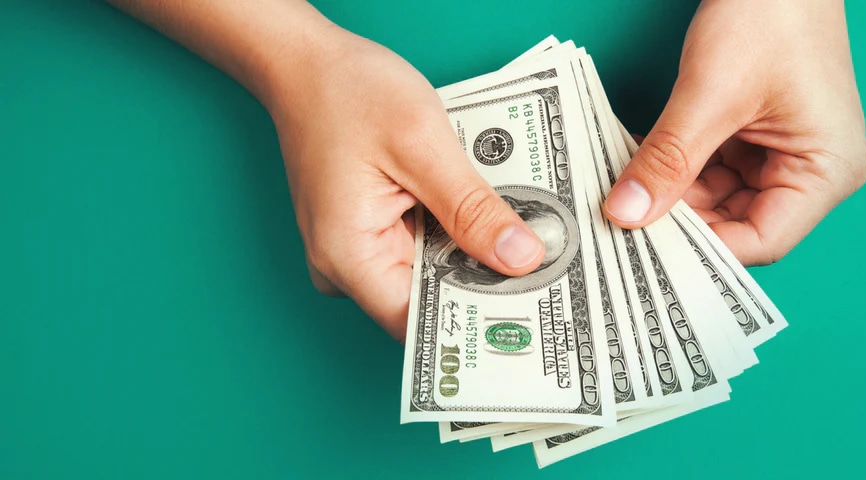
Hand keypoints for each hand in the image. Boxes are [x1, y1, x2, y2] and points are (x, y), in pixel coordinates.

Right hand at [269, 30, 545, 338]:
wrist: (307, 61)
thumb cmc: (348, 92)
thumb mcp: (422, 145)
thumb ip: (472, 209)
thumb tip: (521, 258)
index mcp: (348, 256)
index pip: (423, 322)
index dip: (479, 314)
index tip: (533, 305)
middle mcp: (346, 266)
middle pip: (432, 300)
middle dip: (487, 280)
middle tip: (546, 262)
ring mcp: (358, 250)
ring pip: (433, 273)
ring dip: (475, 252)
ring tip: (523, 232)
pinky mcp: (372, 232)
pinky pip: (424, 247)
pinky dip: (457, 231)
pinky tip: (488, 211)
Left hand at [604, 0, 865, 264]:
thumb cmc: (771, 11)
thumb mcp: (711, 93)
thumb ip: (669, 158)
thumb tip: (626, 214)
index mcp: (827, 171)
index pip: (762, 241)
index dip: (702, 250)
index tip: (644, 250)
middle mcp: (810, 171)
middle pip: (736, 225)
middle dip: (678, 222)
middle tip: (618, 227)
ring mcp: (781, 154)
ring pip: (715, 200)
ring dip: (668, 195)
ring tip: (618, 195)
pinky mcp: (754, 137)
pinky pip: (709, 169)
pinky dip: (672, 169)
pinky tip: (633, 166)